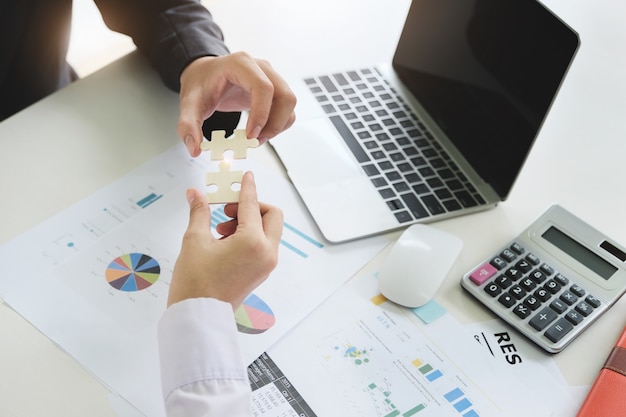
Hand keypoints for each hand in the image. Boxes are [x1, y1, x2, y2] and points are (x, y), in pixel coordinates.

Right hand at [167, 171, 282, 308]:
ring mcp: (267, 264)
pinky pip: (264, 245)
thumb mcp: (194, 241)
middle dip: (252, 207)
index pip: (252, 205)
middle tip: (227, 211)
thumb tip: (195, 194)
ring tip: (219, 230)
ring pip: (269, 231)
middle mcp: (267, 252)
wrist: (198, 318)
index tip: (246, 177)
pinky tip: (225, 242)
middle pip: (272, 216)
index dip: (247, 188)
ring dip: (250, 222)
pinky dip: (250, 237)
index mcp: (253, 241)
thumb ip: (199, 212)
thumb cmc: (195, 282)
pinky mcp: (261, 273)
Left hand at [177, 52, 296, 156]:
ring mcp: (271, 77)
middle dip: (274, 124)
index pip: (264, 87)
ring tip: (257, 138)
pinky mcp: (274, 89)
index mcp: (240, 64)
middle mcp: (261, 68)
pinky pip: (287, 108)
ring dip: (278, 125)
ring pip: (289, 103)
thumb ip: (188, 125)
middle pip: (285, 96)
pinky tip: (261, 131)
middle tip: (255, 140)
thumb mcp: (189, 102)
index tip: (251, 135)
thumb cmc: (201, 83)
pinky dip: (279, 123)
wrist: (204, 74)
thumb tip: (195, 148)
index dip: (261, 113)